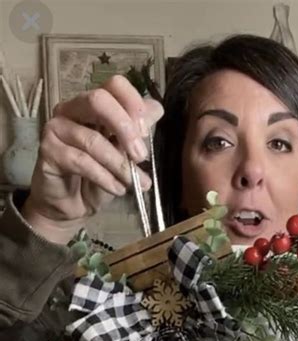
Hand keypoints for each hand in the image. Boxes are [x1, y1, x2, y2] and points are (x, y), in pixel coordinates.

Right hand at [22, 75, 163, 241]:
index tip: (146, 131)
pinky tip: (117, 189)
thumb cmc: (99, 176)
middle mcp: (71, 109)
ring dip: (119, 165)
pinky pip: (81, 162)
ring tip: (134, 184)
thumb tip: (156, 109)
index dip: (133, 103)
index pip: (114, 85)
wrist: (73, 205)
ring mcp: (56, 128)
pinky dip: (104, 178)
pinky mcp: (48, 151)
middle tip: (141, 156)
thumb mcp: (124, 154)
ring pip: (93, 140)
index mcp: (93, 105)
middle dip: (125, 128)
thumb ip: (137, 132)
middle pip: (98, 100)